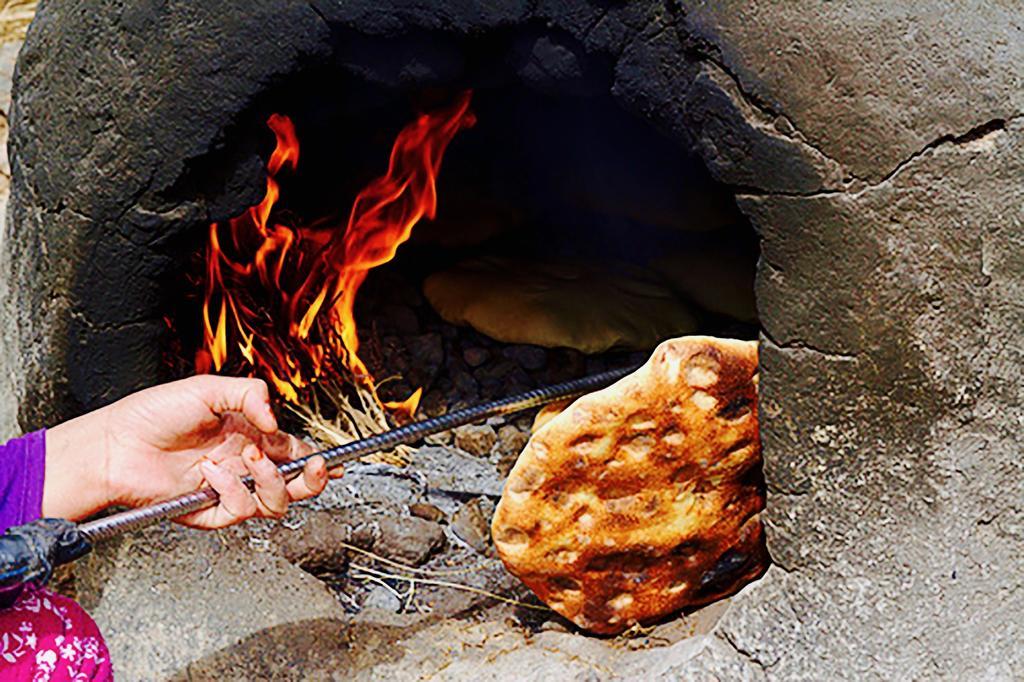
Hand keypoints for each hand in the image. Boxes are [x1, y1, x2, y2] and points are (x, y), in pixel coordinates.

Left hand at [44, 376, 341, 526]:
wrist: (115, 445)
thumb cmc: (153, 413)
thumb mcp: (208, 389)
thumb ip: (251, 395)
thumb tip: (277, 421)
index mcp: (250, 437)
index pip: (295, 452)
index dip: (320, 460)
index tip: (340, 461)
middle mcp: (244, 466)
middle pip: (296, 485)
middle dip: (314, 480)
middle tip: (318, 468)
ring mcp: (229, 490)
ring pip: (276, 503)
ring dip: (272, 483)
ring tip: (251, 461)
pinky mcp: (210, 512)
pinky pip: (240, 512)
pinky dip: (232, 492)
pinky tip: (210, 474)